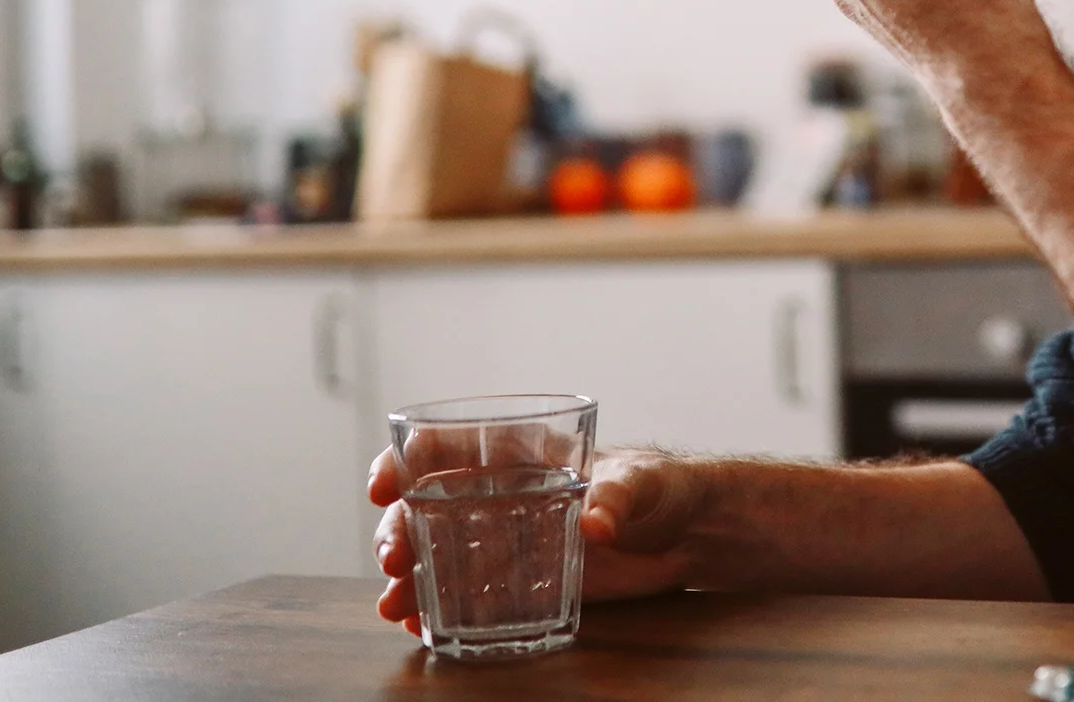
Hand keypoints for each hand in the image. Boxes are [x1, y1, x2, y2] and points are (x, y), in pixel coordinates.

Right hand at [368, 447, 703, 633]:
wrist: (689, 534)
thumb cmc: (665, 487)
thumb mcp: (644, 483)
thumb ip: (618, 497)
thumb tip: (596, 521)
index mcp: (522, 452)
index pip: (447, 446)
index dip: (406, 461)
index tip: (384, 487)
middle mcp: (501, 493)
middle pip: (427, 505)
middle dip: (398, 531)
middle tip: (393, 562)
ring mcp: (507, 538)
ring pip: (436, 551)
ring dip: (408, 576)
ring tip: (395, 606)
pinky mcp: (522, 579)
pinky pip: (466, 592)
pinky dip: (437, 608)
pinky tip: (420, 627)